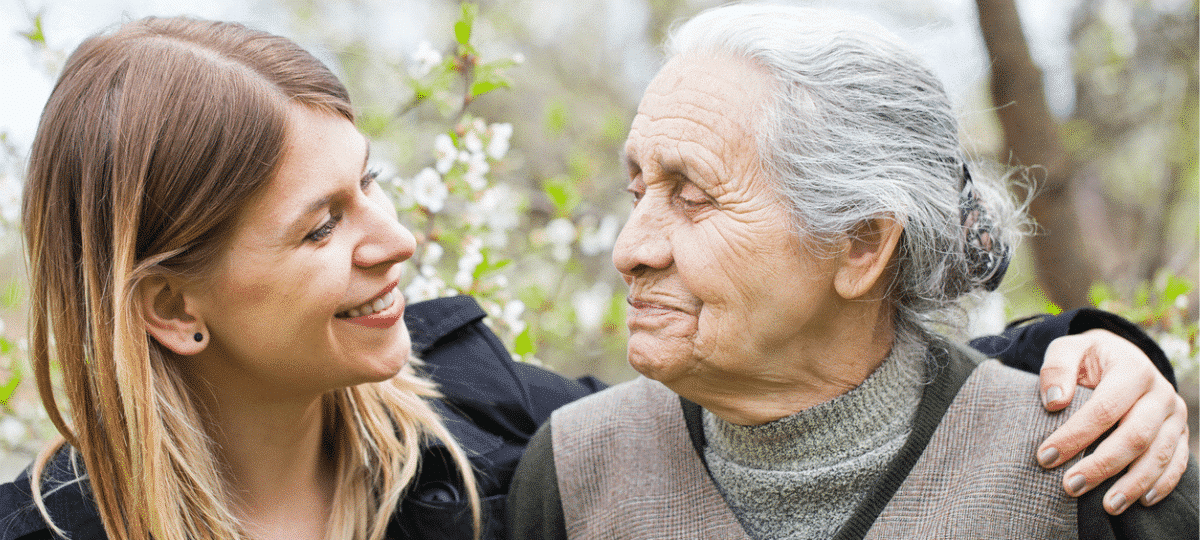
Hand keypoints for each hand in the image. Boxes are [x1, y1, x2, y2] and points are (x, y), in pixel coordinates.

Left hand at [1035, 328, 1188, 514]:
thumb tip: (1054, 401)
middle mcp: (1160, 392)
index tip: (1045, 456)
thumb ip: (1057, 368)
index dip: (1075, 435)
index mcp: (1133, 369)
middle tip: (1071, 486)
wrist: (1122, 356)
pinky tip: (1140, 501)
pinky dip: (1162, 484)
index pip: (1104, 409)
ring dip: (1132, 483)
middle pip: (1135, 436)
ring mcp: (1174, 415)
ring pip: (1158, 455)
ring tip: (1106, 506)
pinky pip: (1177, 462)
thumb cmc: (1088, 358)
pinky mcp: (1179, 432)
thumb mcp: (1069, 350)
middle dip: (1102, 465)